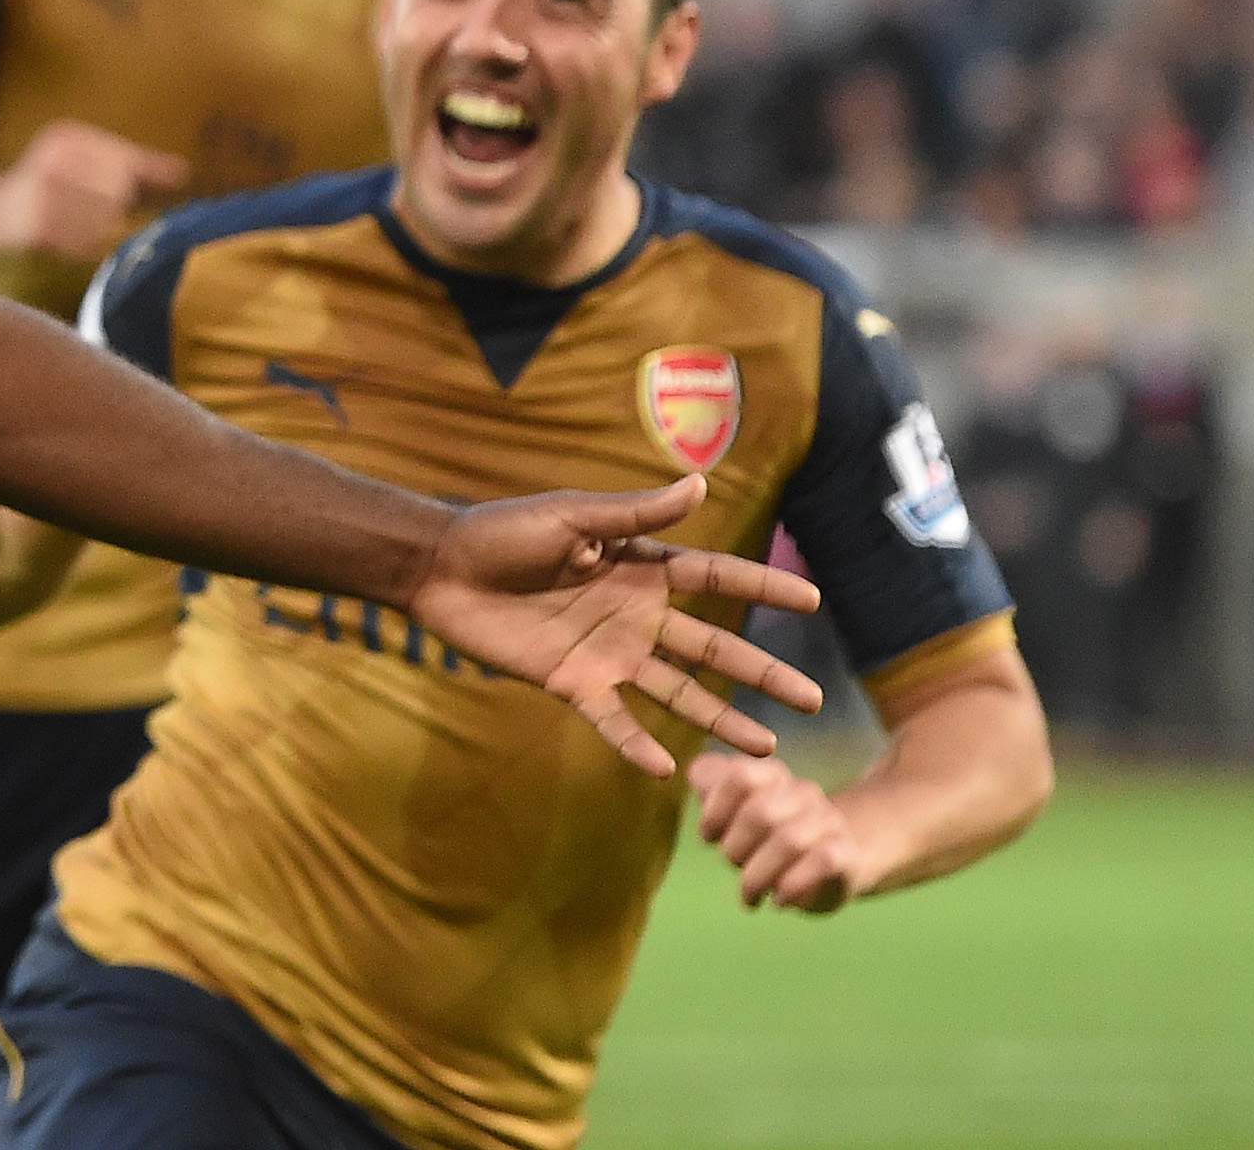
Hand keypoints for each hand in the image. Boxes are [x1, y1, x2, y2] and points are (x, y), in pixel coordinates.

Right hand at [0, 121, 188, 262]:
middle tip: (96, 206)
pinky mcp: (38, 229)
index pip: (122, 159)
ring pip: (107, 219)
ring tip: (79, 222)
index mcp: (65, 138)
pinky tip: (70, 238)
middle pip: (119, 189)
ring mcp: (43, 196)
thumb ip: (133, 164)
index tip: (167, 182)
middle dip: (117, 203)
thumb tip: (184, 172)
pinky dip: (87, 245)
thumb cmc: (51, 185)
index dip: (144, 175)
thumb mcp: (84, 161)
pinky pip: (88, 243)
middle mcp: (53, 162)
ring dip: (102, 227)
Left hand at [407, 477, 826, 778]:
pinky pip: (612, 719)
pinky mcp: (571, 682)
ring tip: (765, 749)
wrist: (441, 569)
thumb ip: (635, 513)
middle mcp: (635, 613)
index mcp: (640, 566)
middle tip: (812, 700)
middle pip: (712, 647)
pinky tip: (668, 770)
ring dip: (720, 719)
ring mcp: (607, 652)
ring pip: (677, 691)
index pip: (715, 579)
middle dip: (762, 672)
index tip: (812, 598)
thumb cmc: (503, 532)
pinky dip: (636, 744)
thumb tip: (699, 484)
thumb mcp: (572, 516)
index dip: (762, 586)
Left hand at [691, 751, 865, 911]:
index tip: (708, 837)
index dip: (715, 810)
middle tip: (732, 866)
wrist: (830, 864)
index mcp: (772, 774)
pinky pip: (823, 862)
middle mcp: (804, 792)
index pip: (739, 775)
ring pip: (790, 840)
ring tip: (749, 895)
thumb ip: (708, 782)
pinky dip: (791, 886)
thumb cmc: (765, 837)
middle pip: (761, 812)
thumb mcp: (732, 809)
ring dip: (758, 876)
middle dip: (735, 848)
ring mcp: (829, 822)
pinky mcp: (847, 854)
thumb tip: (698, 772)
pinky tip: (777, 900)